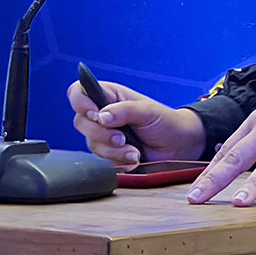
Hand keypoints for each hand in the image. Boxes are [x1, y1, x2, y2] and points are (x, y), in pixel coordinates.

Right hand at [67, 79, 205, 165]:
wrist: (177, 145)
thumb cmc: (164, 121)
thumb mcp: (147, 111)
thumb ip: (124, 110)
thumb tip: (101, 116)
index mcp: (108, 95)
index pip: (78, 92)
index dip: (80, 102)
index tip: (95, 114)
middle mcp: (102, 114)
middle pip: (80, 122)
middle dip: (101, 133)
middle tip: (122, 137)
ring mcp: (104, 135)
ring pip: (91, 144)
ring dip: (113, 150)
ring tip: (135, 151)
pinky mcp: (109, 154)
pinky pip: (102, 160)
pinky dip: (119, 162)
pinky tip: (134, 158)